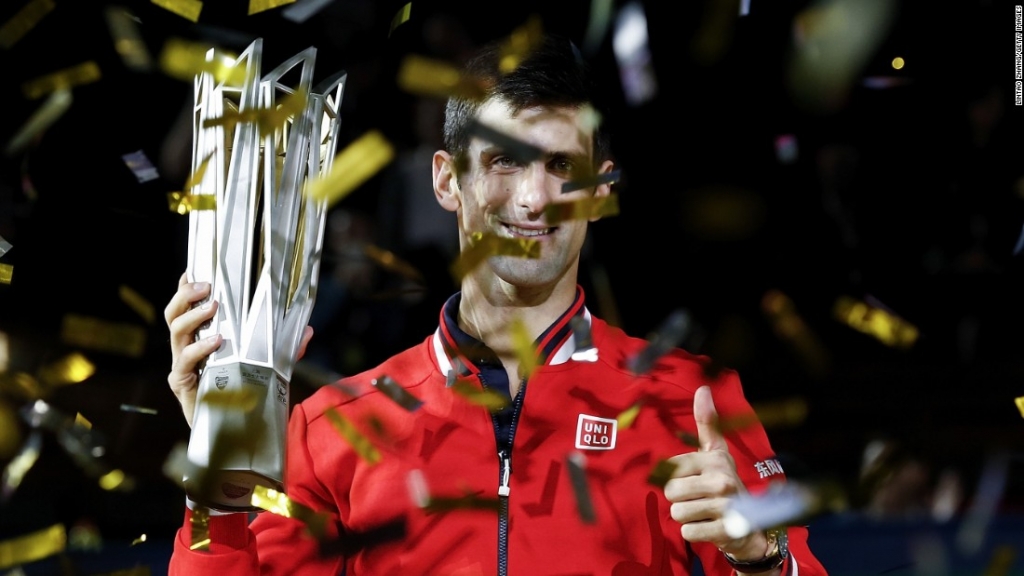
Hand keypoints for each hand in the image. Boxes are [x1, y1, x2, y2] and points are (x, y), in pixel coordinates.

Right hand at [164, 273, 314, 427]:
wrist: (235, 431)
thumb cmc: (245, 392)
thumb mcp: (269, 365)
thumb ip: (285, 348)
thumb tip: (308, 330)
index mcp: (200, 337)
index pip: (187, 307)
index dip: (185, 288)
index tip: (194, 269)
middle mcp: (186, 348)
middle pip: (174, 314)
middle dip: (186, 295)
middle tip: (206, 285)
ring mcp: (182, 365)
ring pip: (176, 333)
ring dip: (193, 316)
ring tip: (214, 306)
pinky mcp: (182, 383)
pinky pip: (186, 361)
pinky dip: (199, 348)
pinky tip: (216, 341)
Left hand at [663, 385, 770, 561]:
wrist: (750, 523)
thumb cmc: (723, 482)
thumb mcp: (716, 452)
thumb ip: (707, 423)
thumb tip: (703, 388)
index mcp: (715, 459)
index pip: (670, 470)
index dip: (675, 478)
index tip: (693, 480)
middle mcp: (722, 481)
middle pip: (671, 493)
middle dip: (679, 500)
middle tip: (697, 499)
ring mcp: (725, 507)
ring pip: (677, 513)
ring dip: (686, 516)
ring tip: (703, 512)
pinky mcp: (725, 532)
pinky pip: (687, 532)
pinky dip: (694, 533)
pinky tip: (708, 527)